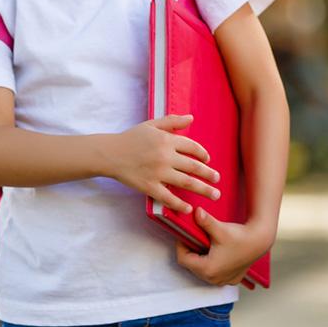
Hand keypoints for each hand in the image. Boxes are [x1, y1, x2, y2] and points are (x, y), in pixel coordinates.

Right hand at [104, 115, 219, 212]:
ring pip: (186, 183)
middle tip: (218, 180)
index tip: (208, 161)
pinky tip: (189, 208)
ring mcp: (157, 173)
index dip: (203, 154)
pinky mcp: (149, 186)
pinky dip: (180, 203)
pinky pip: (168, 197)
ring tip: (215, 195)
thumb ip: (172, 121)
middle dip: (209, 174)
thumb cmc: (131, 138)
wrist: (109, 154)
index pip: (193, 148)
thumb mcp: (151, 125)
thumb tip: (191, 118)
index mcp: (167, 140)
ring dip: (203, 189)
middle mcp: (165, 156)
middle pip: (194, 167)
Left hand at [175, 208, 272, 285]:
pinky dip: (213, 265)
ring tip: (205, 245)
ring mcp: (223, 281)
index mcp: (207, 269)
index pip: (183, 259)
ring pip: (202, 271)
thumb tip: (195, 211)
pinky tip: (217, 253)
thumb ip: (205, 221)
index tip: (185, 235)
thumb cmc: (240, 236)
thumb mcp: (220, 229)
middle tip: (195, 238)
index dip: (181, 246)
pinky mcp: (231, 280)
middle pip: (192, 266)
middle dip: (191, 252)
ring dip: (201, 259)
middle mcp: (213, 279)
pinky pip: (215, 274)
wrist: (260, 241)